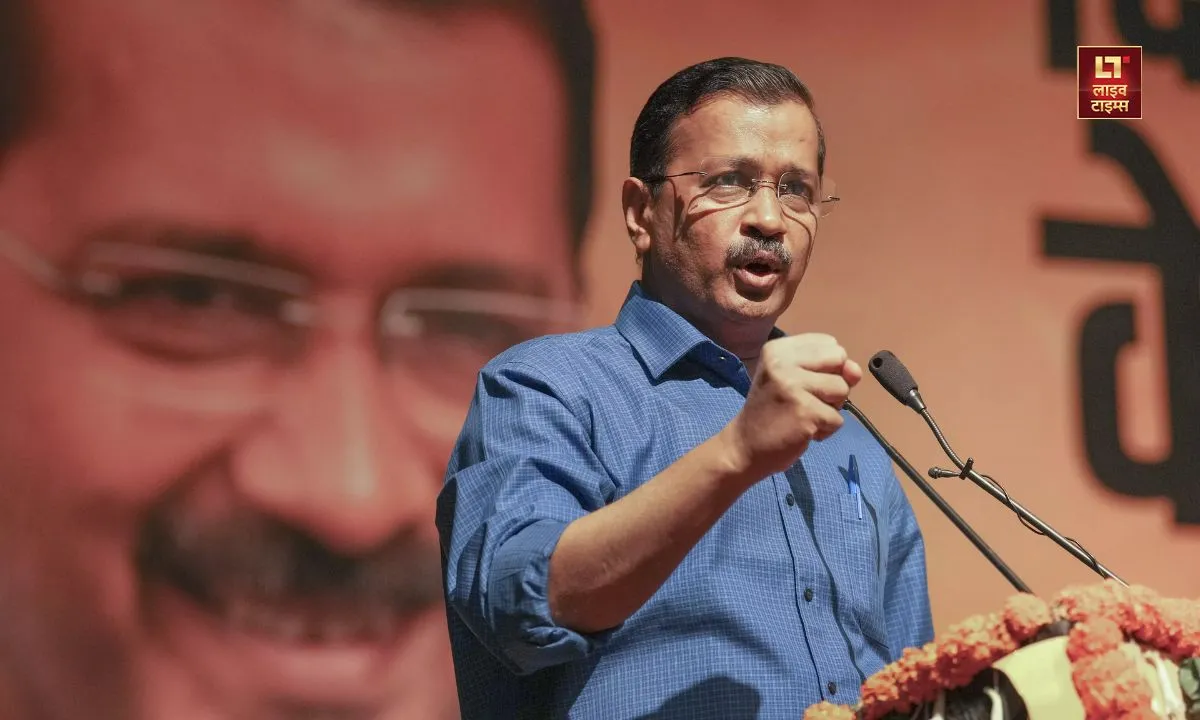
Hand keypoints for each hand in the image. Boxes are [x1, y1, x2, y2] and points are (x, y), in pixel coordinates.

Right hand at [722, 334, 861, 479]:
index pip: (830, 344)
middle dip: (833, 384)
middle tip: (806, 399)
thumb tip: (856, 371)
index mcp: (779, 348)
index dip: (827, 367)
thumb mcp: (796, 379)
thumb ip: (830, 368)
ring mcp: (793, 385)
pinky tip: (803, 430)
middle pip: (840, 360)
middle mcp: (783, 361)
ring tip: (804, 415)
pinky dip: (826, 430)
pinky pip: (838, 419)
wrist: (745, 447)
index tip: (803, 383)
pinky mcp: (805, 412)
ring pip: (842, 389)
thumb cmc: (773, 411)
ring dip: (830, 409)